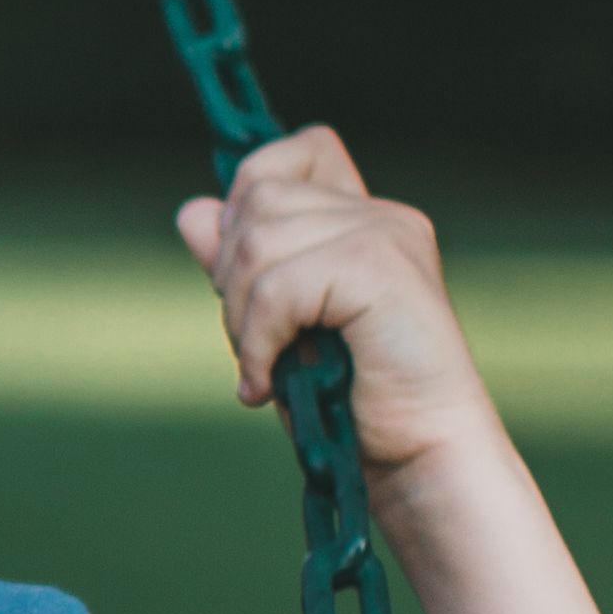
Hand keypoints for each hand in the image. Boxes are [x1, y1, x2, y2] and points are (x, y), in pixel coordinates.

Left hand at [174, 127, 504, 477]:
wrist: (420, 460)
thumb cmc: (350, 404)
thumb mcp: (276, 326)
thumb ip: (239, 266)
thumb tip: (192, 209)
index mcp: (364, 218)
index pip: (293, 152)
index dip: (250, 197)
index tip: (250, 279)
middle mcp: (382, 215)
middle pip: (258, 197)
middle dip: (232, 274)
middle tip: (255, 343)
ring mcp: (387, 234)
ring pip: (258, 240)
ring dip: (241, 316)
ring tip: (265, 367)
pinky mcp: (381, 268)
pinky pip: (278, 286)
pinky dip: (256, 342)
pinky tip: (266, 384)